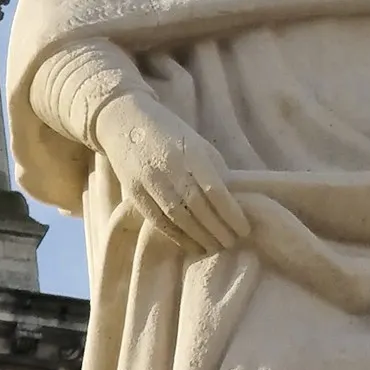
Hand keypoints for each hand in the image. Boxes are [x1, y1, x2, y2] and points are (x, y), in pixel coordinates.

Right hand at [94, 94, 251, 253]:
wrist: (125, 121)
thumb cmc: (170, 133)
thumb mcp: (197, 144)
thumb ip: (215, 170)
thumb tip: (235, 202)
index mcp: (191, 152)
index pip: (215, 190)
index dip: (231, 214)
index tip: (244, 229)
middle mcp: (170, 167)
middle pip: (197, 207)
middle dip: (217, 229)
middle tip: (232, 243)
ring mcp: (149, 180)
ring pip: (177, 217)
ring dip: (198, 237)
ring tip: (214, 248)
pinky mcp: (133, 192)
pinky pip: (158, 220)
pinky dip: (177, 236)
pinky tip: (191, 245)